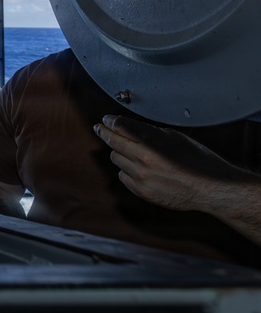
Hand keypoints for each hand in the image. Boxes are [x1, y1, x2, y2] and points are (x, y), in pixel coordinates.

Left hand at [93, 114, 242, 211]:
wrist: (212, 188)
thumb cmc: (198, 160)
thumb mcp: (175, 137)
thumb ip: (150, 132)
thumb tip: (130, 128)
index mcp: (152, 142)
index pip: (120, 127)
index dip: (110, 121)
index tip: (105, 120)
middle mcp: (143, 159)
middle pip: (112, 142)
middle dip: (105, 133)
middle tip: (100, 128)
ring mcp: (141, 177)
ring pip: (116, 159)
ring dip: (119, 153)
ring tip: (129, 150)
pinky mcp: (142, 192)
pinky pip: (123, 177)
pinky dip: (127, 170)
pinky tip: (137, 168)